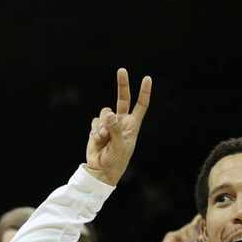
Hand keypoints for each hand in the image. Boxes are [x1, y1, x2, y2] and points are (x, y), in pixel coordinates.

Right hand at [84, 69, 151, 186]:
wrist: (100, 171)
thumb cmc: (116, 161)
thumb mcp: (119, 146)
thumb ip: (115, 129)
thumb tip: (109, 114)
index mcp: (132, 126)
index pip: (140, 105)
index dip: (144, 92)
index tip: (147, 78)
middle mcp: (121, 122)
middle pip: (122, 99)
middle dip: (122, 84)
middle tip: (122, 70)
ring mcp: (108, 124)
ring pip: (104, 113)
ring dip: (102, 125)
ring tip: (104, 139)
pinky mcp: (97, 128)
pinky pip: (95, 122)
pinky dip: (95, 131)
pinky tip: (98, 141)